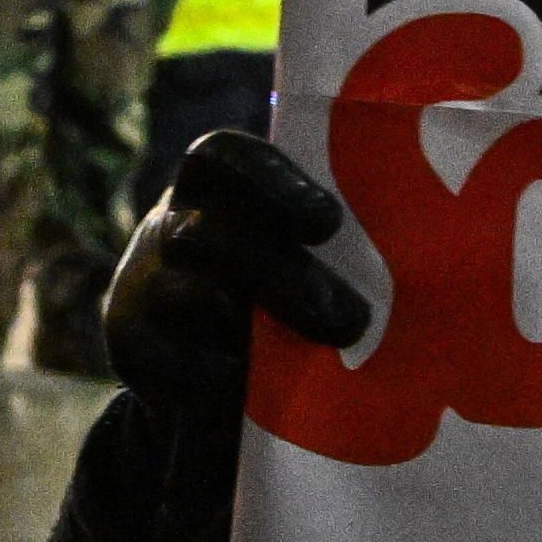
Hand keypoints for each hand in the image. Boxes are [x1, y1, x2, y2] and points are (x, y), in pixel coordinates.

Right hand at [102, 128, 372, 428]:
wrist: (201, 364)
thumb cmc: (276, 292)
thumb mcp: (293, 254)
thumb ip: (333, 249)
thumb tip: (414, 261)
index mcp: (217, 188)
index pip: (224, 157)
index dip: (272, 183)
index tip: (327, 223)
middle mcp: (174, 224)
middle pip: (208, 234)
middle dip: (282, 277)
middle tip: (350, 320)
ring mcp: (143, 282)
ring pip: (183, 295)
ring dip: (250, 329)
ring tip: (307, 361)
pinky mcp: (128, 341)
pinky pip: (162, 356)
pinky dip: (207, 372)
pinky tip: (246, 384)